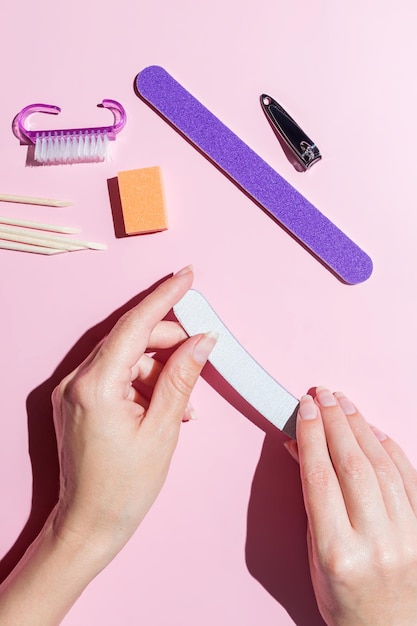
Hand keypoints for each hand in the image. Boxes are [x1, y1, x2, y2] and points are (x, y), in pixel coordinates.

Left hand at [51, 265, 216, 562]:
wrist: (89, 524)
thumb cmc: (124, 487)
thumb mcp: (163, 430)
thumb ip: (182, 378)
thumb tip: (202, 342)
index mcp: (96, 386)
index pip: (135, 325)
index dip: (165, 297)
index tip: (187, 277)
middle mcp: (77, 381)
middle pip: (131, 339)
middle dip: (169, 341)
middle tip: (202, 351)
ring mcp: (75, 390)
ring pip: (127, 357)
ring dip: (160, 369)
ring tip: (184, 402)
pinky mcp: (79, 400)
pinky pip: (117, 375)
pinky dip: (144, 382)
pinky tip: (166, 406)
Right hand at [285, 388, 416, 625]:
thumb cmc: (343, 600)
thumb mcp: (314, 555)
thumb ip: (311, 500)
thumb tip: (302, 450)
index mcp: (339, 553)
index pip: (321, 478)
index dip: (311, 436)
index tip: (304, 409)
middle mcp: (377, 543)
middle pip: (352, 465)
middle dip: (334, 422)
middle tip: (322, 395)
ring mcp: (407, 537)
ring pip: (382, 466)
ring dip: (360, 428)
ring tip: (343, 404)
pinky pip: (409, 478)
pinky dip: (389, 448)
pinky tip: (372, 430)